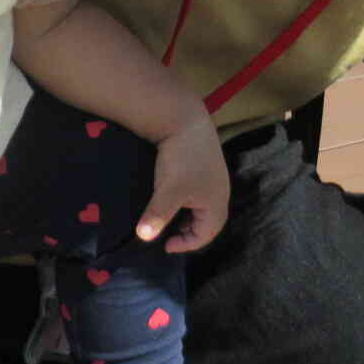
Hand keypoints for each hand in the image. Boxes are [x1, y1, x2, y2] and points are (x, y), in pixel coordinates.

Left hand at [137, 113, 229, 252]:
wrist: (184, 118)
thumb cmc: (181, 158)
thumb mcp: (168, 190)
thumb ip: (158, 215)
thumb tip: (143, 237)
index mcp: (217, 203)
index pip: (206, 234)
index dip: (186, 244)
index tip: (165, 245)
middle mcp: (220, 192)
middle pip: (208, 222)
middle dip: (189, 232)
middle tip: (168, 235)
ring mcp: (213, 178)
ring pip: (203, 207)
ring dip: (187, 217)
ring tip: (169, 218)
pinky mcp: (205, 167)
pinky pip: (199, 194)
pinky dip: (186, 203)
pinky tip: (171, 197)